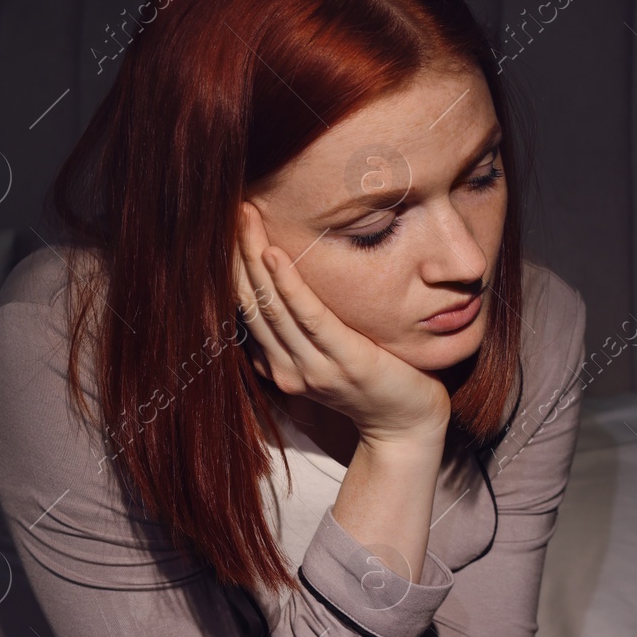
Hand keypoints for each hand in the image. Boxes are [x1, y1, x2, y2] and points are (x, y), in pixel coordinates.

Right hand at [234, 201, 451, 443]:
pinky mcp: (345, 360)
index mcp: (280, 366)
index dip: (232, 267)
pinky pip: (310, 317)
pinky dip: (290, 285)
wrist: (407, 427)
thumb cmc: (374, 385)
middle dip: (238, 252)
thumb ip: (301, 334)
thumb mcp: (327, 358)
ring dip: (256, 257)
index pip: (244, 309)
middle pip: (251, 301)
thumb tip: (281, 294)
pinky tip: (276, 255)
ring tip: (248, 218)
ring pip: (272, 305)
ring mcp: (314, 367)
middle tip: (234, 208)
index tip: (228, 226)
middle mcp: (288, 369)